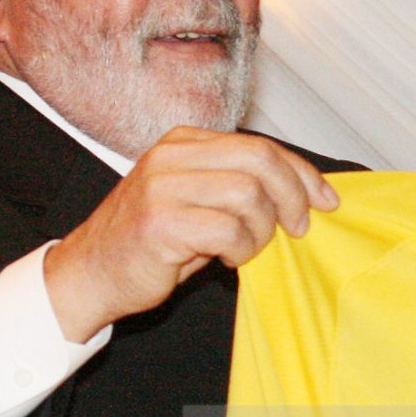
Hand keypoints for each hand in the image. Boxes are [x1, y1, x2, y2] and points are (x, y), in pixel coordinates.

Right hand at [44, 129, 337, 340]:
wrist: (90, 274)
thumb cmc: (149, 243)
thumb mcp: (194, 201)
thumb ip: (237, 187)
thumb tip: (302, 194)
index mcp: (183, 142)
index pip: (260, 145)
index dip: (301, 173)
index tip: (325, 200)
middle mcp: (172, 156)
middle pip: (260, 160)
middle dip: (293, 196)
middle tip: (298, 229)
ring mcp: (163, 187)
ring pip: (248, 195)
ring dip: (261, 231)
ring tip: (246, 249)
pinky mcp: (160, 222)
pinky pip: (228, 231)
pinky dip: (240, 250)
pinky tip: (226, 260)